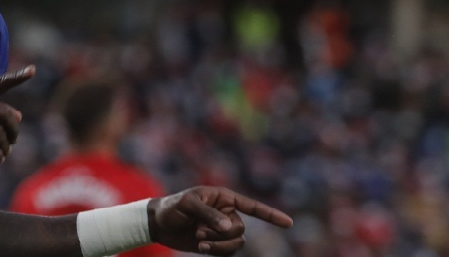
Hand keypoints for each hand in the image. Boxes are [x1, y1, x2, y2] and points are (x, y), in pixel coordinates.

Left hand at [148, 186, 292, 255]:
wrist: (159, 223)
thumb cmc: (172, 207)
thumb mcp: (188, 204)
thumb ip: (209, 214)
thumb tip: (229, 227)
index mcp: (224, 197)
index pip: (252, 206)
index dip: (271, 215)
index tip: (289, 224)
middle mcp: (227, 213)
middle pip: (240, 229)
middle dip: (222, 234)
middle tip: (200, 230)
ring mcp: (222, 229)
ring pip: (236, 243)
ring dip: (219, 244)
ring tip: (199, 239)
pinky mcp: (216, 242)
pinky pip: (227, 252)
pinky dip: (216, 251)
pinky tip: (200, 246)